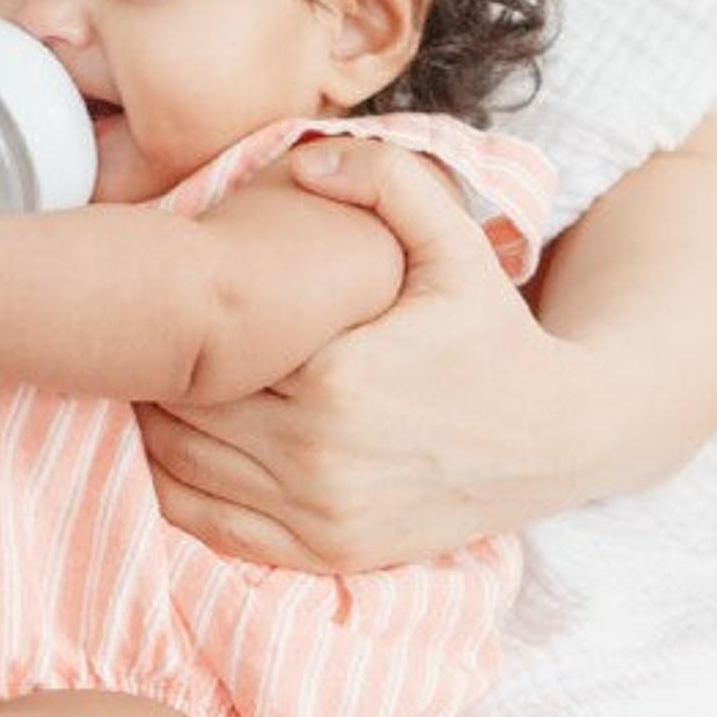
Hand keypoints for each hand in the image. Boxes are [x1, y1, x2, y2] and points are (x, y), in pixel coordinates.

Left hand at [140, 136, 619, 570]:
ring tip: (168, 379)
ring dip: (159, 426)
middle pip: (181, 411)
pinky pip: (209, 523)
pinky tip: (183, 443)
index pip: (206, 352)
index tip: (178, 295)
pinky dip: (176, 486)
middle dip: (162, 370)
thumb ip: (387, 181)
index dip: (180, 322)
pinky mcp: (324, 554)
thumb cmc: (494, 334)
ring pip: (180, 469)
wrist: (558, 438)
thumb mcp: (457, 243)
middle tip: (158, 335)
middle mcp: (316, 459)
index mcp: (336, 381)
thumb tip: (305, 161)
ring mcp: (318, 518)